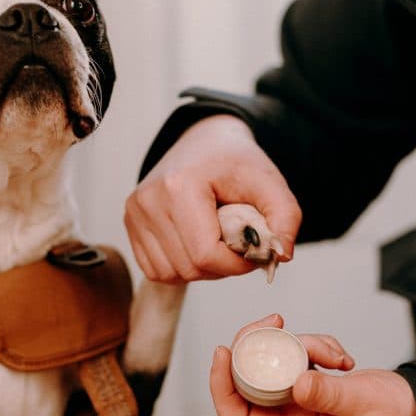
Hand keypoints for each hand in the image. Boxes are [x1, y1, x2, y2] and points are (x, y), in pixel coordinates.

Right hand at [125, 115, 300, 282]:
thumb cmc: (236, 161)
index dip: (236, 264)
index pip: (206, 254)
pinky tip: (195, 245)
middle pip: (189, 268)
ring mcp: (134, 212)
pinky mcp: (130, 223)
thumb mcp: (269, 182)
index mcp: (179, 186)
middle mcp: (149, 200)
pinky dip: (180, 267)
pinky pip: (155, 270)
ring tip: (216, 241)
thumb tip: (280, 256)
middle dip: (221, 266)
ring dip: (200, 269)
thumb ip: (286, 218)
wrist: (205, 141)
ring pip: (170, 273)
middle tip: (237, 244)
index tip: (253, 250)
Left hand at [210, 315, 415, 415]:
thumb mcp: (366, 407)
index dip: (221, 388)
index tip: (224, 352)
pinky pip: (300, 352)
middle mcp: (293, 414)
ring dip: (301, 343)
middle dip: (255, 346)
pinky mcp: (313, 377)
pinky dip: (318, 344)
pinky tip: (341, 356)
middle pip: (248, 379)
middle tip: (274, 321)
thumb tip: (296, 383)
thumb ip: (331, 396)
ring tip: (335, 354)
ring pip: (277, 359)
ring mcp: (302, 394)